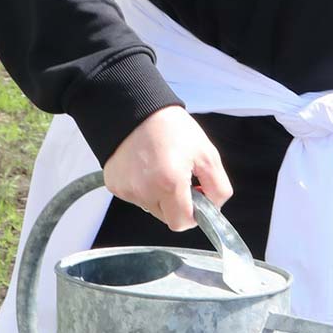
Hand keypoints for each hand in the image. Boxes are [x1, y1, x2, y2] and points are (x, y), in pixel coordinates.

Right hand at [103, 107, 232, 230]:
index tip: (196, 197)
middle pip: (167, 218)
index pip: (183, 223)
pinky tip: (145, 167)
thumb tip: (214, 208)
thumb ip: (218, 187)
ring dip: (159, 195)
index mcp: (169, 184)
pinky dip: (143, 188)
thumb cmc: (172, 128)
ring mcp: (127, 190)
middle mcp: (145, 191)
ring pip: (151, 207)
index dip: (194, 214)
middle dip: (177, 204)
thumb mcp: (207, 153)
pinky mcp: (114, 185)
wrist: (136, 109)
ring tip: (160, 167)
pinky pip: (135, 197)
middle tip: (179, 178)